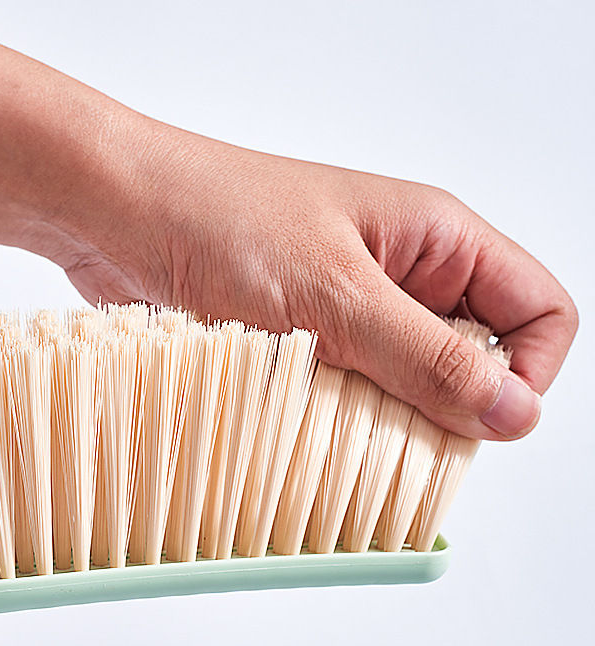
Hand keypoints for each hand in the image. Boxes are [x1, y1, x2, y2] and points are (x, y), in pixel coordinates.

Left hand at [54, 125, 577, 440]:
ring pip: (407, 386)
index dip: (527, 374)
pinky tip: (296, 411)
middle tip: (386, 418)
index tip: (476, 420)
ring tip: (329, 408)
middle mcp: (401, 276)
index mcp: (436, 240)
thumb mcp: (334, 294)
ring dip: (380, 416)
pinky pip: (349, 392)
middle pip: (474, 361)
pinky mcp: (303, 339)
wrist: (116, 216)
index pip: (539, 313)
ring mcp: (350, 310)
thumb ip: (427, 356)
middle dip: (445, 406)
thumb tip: (515, 411)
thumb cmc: (217, 220)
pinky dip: (334, 416)